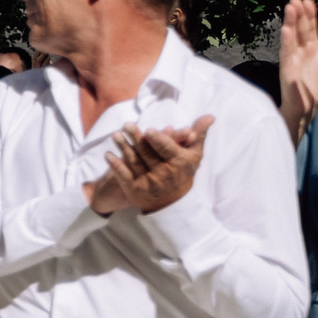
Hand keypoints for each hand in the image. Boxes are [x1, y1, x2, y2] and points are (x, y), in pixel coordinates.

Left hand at [88, 119, 211, 215]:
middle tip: (127, 125)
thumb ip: (198, 134)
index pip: (168, 150)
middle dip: (137, 139)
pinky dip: (116, 166)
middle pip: (148, 153)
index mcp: (179, 163)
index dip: (159, 141)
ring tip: (115, 135)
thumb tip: (210, 116)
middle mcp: (164, 173)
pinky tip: (107, 155)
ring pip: (135, 162)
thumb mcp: (194, 154)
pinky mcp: (135, 189)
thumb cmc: (183, 171)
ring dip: (124, 148)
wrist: (172, 202)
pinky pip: (124, 176)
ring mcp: (149, 182)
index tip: (150, 130)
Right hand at [279, 0, 317, 136]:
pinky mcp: (288, 68)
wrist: (307, 107)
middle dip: (300, 13)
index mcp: (313, 48)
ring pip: (292, 36)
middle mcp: (301, 50)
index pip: (311, 27)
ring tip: (291, 5)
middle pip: (301, 28)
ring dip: (290, 21)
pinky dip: (286, 42)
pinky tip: (286, 30)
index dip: (311, 14)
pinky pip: (288, 53)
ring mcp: (293, 58)